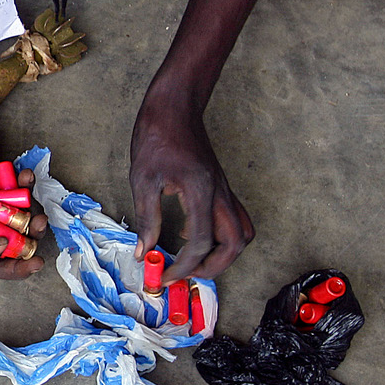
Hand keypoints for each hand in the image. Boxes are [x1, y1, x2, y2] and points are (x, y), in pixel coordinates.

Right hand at [0, 116, 43, 278]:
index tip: (1, 244)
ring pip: (17, 227)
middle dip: (20, 259)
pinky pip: (21, 194)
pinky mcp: (1, 186)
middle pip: (0, 253)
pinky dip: (27, 187)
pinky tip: (26, 176)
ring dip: (33, 226)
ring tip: (42, 218)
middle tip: (37, 260)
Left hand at [130, 93, 253, 281]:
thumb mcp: (143, 179)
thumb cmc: (156, 138)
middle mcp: (220, 193)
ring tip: (193, 259)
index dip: (184, 265)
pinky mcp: (221, 187)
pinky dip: (221, 235)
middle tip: (186, 274)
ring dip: (224, 253)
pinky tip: (191, 234)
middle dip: (214, 267)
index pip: (202, 242)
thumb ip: (147, 218)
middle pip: (236, 243)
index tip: (166, 276)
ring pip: (242, 232)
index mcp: (200, 191)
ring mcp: (224, 190)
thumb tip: (144, 253)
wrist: (174, 108)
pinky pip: (234, 219)